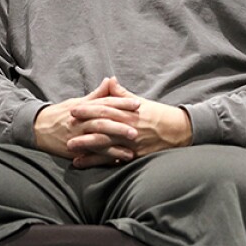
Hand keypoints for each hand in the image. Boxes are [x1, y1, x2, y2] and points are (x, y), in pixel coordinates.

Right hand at [33, 77, 139, 165]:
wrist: (38, 128)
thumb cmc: (61, 114)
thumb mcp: (78, 102)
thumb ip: (97, 94)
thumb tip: (111, 80)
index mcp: (83, 108)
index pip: (105, 103)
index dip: (121, 103)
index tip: (137, 104)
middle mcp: (80, 122)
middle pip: (101, 122)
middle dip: (119, 127)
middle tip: (136, 131)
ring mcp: (76, 137)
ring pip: (97, 140)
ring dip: (114, 147)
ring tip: (130, 152)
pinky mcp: (73, 150)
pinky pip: (90, 156)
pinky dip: (103, 159)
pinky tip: (116, 162)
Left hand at [67, 77, 191, 167]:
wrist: (178, 130)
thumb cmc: (158, 114)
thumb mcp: (140, 101)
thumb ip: (121, 93)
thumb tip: (109, 80)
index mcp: (128, 112)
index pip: (105, 109)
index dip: (88, 109)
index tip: (73, 109)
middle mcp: (128, 127)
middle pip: (102, 127)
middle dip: (83, 129)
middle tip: (66, 129)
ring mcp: (131, 142)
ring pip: (106, 145)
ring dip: (87, 148)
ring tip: (71, 150)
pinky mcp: (135, 155)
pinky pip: (114, 159)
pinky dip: (98, 162)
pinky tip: (85, 164)